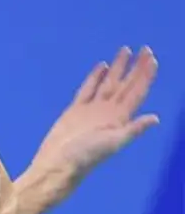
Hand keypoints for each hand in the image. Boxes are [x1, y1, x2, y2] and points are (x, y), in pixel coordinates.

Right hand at [33, 46, 158, 179]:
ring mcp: (92, 110)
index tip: (152, 58)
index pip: (137, 92)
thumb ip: (132, 130)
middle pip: (126, 84)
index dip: (145, 75)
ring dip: (118, 68)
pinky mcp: (75, 110)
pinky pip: (88, 89)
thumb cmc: (85, 157)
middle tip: (145, 49)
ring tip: (125, 51)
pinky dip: (95, 77)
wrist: (58, 164)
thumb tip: (155, 118)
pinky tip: (102, 67)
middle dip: (136, 67)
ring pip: (109, 83)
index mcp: (120, 119)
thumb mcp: (112, 143)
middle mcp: (109, 112)